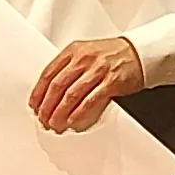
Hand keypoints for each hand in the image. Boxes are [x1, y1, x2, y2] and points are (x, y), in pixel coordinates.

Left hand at [27, 35, 146, 134]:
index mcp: (74, 51)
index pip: (49, 73)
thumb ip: (68, 68)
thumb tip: (49, 93)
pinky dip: (78, 112)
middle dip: (47, 106)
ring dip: (60, 112)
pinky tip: (72, 120)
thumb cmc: (111, 55)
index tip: (34, 106)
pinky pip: (90, 100)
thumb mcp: (86, 53)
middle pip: (57, 85)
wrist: (139, 53)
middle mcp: (84, 59)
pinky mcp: (111, 82)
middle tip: (43, 119)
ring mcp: (98, 70)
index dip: (38, 92)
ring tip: (55, 123)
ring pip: (71, 95)